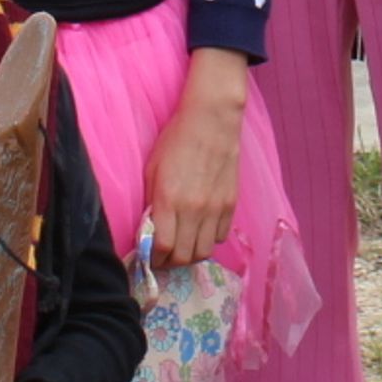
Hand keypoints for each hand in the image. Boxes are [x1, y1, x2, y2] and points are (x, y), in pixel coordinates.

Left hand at [145, 49, 246, 264]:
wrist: (211, 120)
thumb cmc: (176, 140)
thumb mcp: (152, 170)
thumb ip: (152, 203)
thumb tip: (150, 231)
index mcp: (169, 200)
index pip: (162, 249)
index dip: (154, 259)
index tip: (150, 258)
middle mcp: (193, 209)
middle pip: (183, 257)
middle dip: (171, 262)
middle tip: (165, 255)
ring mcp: (215, 208)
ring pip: (204, 252)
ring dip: (191, 254)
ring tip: (184, 244)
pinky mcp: (231, 204)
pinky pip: (221, 236)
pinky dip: (210, 239)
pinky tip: (202, 228)